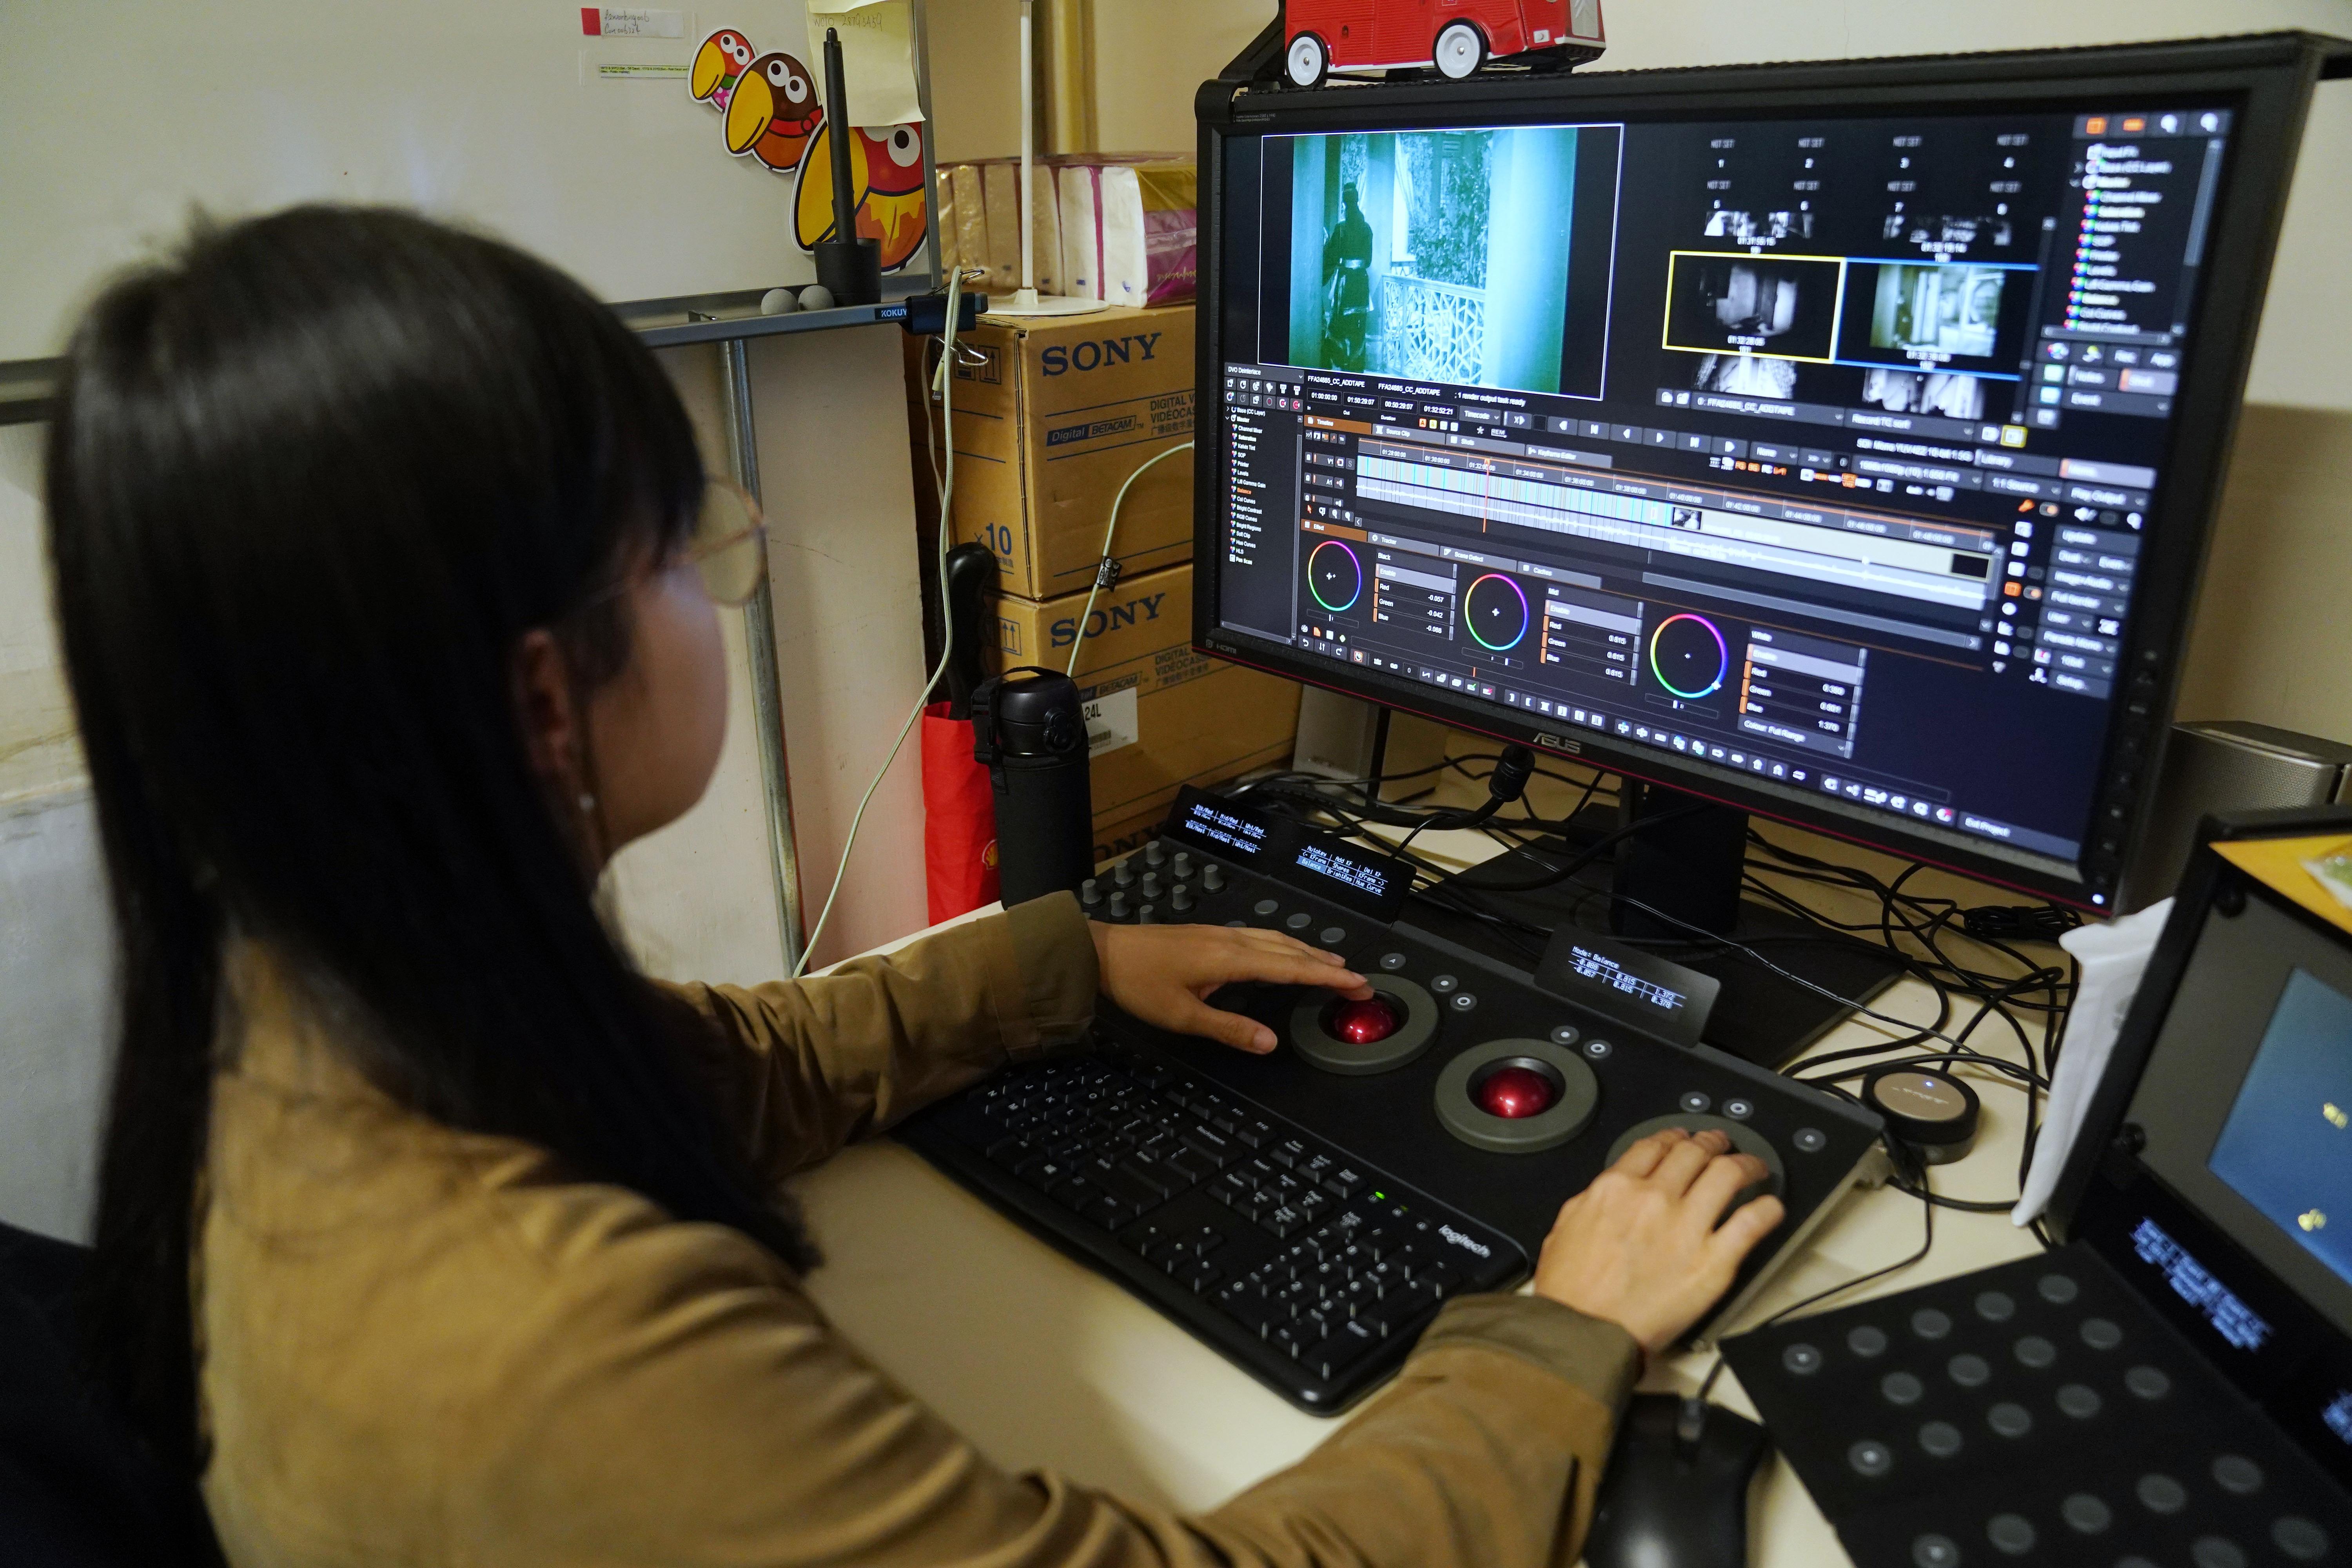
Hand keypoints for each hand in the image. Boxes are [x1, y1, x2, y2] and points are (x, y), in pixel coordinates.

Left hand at [1090, 921, 1371, 1053]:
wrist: (1104, 951)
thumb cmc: (1139, 984)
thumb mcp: (1182, 1016)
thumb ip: (1229, 1029)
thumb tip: (1270, 1043)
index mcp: (1230, 959)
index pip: (1291, 968)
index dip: (1327, 977)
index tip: (1358, 984)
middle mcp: (1232, 941)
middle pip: (1291, 950)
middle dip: (1327, 965)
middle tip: (1358, 980)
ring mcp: (1221, 935)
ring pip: (1277, 939)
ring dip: (1308, 952)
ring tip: (1332, 964)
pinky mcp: (1210, 936)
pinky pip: (1261, 937)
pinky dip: (1284, 946)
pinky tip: (1285, 953)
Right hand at [1532, 1128, 1784, 1355]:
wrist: (1584, 1334)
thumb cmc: (1571, 1293)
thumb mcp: (1564, 1228)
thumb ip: (1591, 1201)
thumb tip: (1610, 1191)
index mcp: (1615, 1188)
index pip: (1655, 1145)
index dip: (1675, 1138)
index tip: (1684, 1141)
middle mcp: (1654, 1199)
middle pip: (1695, 1152)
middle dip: (1712, 1143)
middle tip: (1721, 1147)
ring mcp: (1687, 1228)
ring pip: (1728, 1174)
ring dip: (1746, 1164)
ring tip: (1754, 1168)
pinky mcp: (1713, 1262)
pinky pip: (1751, 1223)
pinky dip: (1767, 1209)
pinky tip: (1772, 1207)